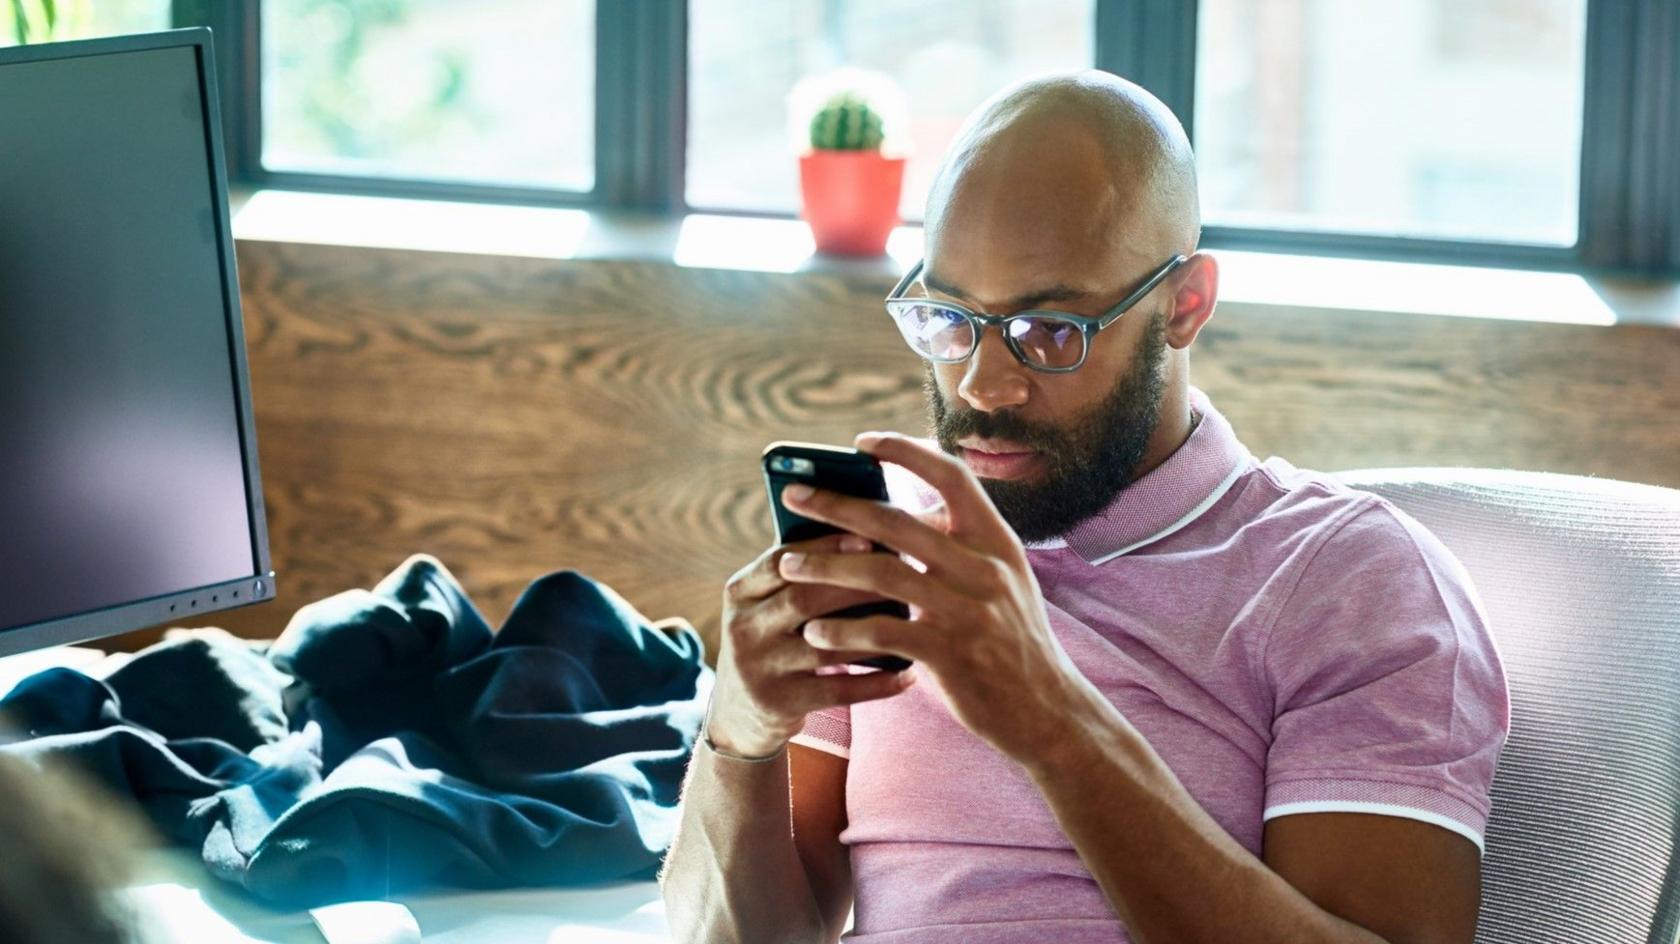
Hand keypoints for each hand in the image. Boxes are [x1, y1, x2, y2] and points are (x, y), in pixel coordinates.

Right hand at [708, 532, 917, 757]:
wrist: (739, 715)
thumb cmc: (772, 641)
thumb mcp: (766, 605)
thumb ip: (799, 573)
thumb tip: (864, 531)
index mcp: (740, 592)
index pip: (780, 560)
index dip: (824, 548)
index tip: (869, 538)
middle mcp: (742, 628)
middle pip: (803, 598)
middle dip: (855, 585)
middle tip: (901, 575)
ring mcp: (758, 668)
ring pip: (824, 645)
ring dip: (873, 632)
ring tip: (913, 621)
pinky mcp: (779, 704)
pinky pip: (837, 692)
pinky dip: (875, 683)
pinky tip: (908, 675)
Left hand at [775, 431, 1088, 764]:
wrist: (1048, 710)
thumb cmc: (1010, 639)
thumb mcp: (1001, 580)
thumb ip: (957, 547)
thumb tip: (889, 515)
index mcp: (997, 540)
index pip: (953, 475)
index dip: (907, 451)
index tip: (862, 442)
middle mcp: (985, 567)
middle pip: (898, 521)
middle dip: (837, 504)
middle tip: (793, 494)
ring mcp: (968, 610)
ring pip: (881, 572)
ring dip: (825, 567)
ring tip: (787, 565)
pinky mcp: (950, 654)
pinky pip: (883, 631)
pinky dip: (842, 631)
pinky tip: (816, 634)